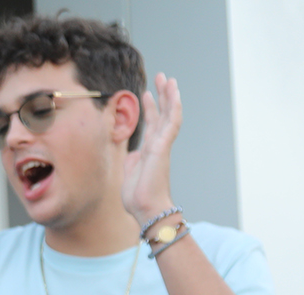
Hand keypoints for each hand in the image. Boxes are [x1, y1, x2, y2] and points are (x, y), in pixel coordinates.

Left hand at [121, 72, 181, 225]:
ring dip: (169, 96)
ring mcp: (161, 145)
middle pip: (162, 114)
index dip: (151, 108)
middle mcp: (157, 145)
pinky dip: (174, 108)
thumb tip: (133, 153)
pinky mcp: (163, 148)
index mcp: (149, 151)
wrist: (146, 209)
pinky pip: (172, 124)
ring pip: (169, 115)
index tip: (147, 93)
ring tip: (168, 79)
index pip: (152, 124)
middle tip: (161, 77)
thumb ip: (132, 159)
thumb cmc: (138, 197)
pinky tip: (174, 94)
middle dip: (161, 95)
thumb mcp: (129, 172)